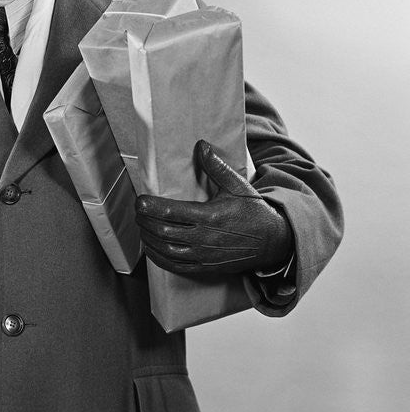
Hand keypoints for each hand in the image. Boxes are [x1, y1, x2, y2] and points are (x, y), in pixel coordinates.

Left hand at [135, 139, 292, 275]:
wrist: (273, 242)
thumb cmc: (254, 211)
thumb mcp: (237, 186)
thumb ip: (216, 166)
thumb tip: (201, 144)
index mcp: (210, 216)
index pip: (172, 212)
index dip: (151, 207)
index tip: (140, 200)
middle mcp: (205, 238)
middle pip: (164, 231)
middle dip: (145, 221)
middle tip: (138, 211)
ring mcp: (204, 255)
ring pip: (166, 250)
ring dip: (149, 238)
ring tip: (141, 227)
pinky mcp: (205, 267)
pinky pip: (176, 266)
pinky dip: (159, 258)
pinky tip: (150, 248)